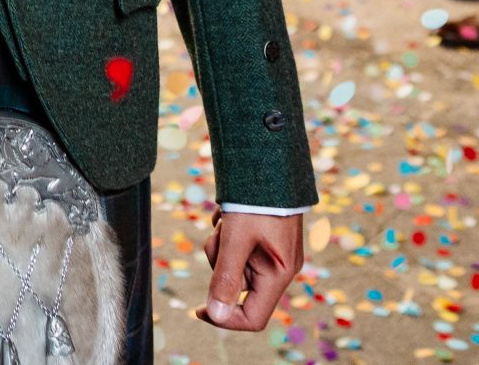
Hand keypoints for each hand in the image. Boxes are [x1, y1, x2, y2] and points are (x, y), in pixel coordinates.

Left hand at [199, 211, 304, 331]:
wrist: (270, 159)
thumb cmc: (258, 200)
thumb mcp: (236, 238)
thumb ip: (226, 278)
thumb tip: (216, 314)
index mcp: (278, 274)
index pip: (253, 317)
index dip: (225, 318)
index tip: (199, 309)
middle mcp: (279, 268)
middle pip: (238, 286)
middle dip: (219, 263)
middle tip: (218, 235)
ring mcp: (273, 253)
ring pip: (233, 264)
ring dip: (220, 245)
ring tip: (225, 220)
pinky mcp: (265, 238)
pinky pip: (236, 247)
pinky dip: (226, 233)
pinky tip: (228, 213)